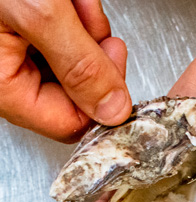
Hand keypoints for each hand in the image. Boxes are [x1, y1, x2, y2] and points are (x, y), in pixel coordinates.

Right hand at [0, 0, 131, 141]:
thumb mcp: (37, 10)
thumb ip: (79, 65)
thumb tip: (113, 110)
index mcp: (6, 88)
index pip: (70, 123)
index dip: (99, 97)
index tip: (112, 60)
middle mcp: (12, 78)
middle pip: (76, 92)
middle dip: (89, 52)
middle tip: (81, 17)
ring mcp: (21, 56)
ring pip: (76, 63)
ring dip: (84, 27)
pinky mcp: (29, 35)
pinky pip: (68, 39)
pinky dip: (75, 14)